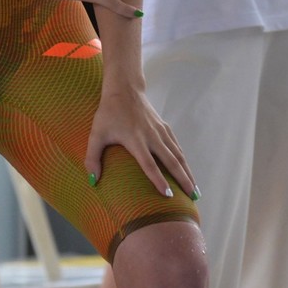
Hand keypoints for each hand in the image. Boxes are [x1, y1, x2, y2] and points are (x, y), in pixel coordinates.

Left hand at [85, 84, 196, 199]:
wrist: (125, 89)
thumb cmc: (108, 113)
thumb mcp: (96, 134)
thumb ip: (92, 157)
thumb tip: (92, 181)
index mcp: (136, 139)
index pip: (149, 164)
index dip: (158, 180)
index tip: (168, 195)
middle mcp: (152, 136)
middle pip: (172, 161)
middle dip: (183, 180)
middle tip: (192, 198)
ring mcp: (160, 131)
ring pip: (178, 155)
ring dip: (188, 172)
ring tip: (195, 190)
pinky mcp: (164, 127)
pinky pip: (176, 147)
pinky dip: (184, 160)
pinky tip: (188, 171)